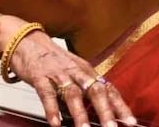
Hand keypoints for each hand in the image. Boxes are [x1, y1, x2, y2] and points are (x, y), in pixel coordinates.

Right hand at [0, 17, 134, 126]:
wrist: (27, 40)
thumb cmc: (52, 60)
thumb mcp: (73, 72)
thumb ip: (84, 91)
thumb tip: (98, 115)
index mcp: (87, 71)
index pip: (108, 89)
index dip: (120, 106)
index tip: (131, 122)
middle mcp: (75, 71)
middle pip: (94, 90)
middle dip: (105, 111)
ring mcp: (58, 73)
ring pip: (72, 93)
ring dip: (79, 113)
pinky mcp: (39, 76)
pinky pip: (47, 94)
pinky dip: (52, 109)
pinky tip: (55, 123)